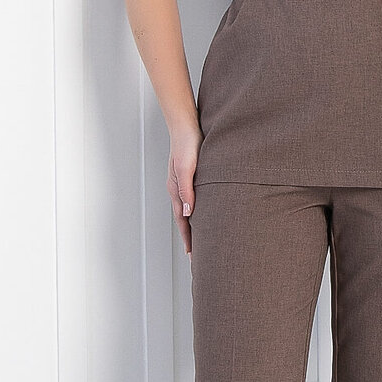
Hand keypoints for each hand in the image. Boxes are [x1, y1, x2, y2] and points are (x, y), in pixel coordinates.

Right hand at [168, 122, 201, 256]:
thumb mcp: (186, 168)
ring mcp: (185, 184)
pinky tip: (205, 214)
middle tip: (198, 256)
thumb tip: (188, 213)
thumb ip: (186, 191)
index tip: (192, 256)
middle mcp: (179, 190)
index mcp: (176, 191)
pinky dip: (199, 212)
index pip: (183, 221)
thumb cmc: (186, 145)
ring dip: (195, 226)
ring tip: (203, 240)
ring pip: (190, 211)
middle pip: (185, 220)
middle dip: (191, 238)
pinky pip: (194, 200)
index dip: (188, 239)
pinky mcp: (192, 177)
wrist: (186, 125)